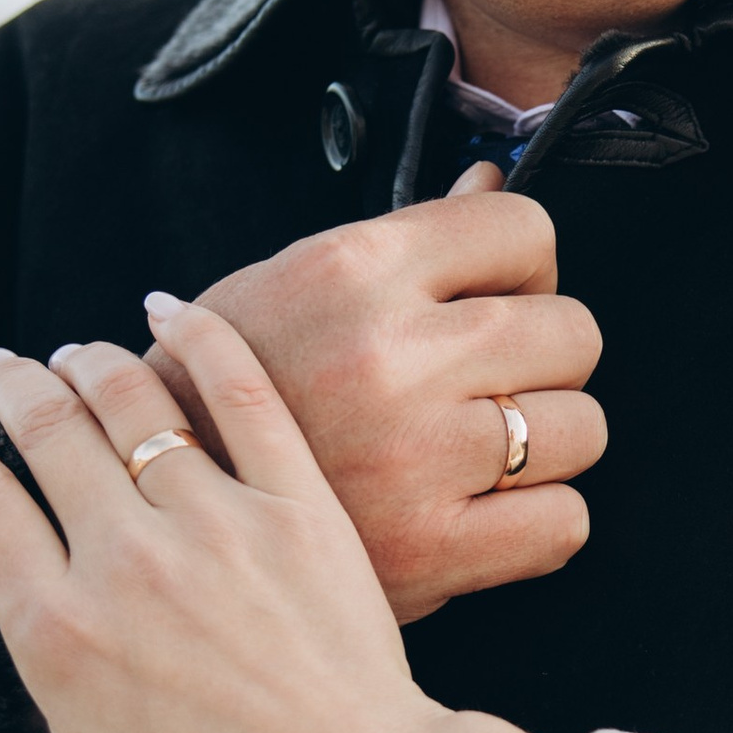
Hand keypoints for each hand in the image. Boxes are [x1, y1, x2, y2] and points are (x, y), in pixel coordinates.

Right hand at [0, 300, 570, 732]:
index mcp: (56, 634)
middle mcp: (125, 564)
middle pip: (45, 431)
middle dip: (8, 384)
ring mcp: (217, 525)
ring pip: (131, 401)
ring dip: (87, 362)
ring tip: (70, 354)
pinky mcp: (302, 507)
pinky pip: (240, 392)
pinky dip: (197, 335)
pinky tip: (165, 310)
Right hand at [153, 162, 605, 625]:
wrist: (149, 506)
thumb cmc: (224, 386)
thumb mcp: (290, 283)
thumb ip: (404, 238)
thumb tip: (491, 182)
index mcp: (353, 270)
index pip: (525, 230)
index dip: (525, 266)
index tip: (492, 299)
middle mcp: (391, 356)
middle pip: (573, 332)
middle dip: (545, 355)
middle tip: (490, 380)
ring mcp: (414, 457)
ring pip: (583, 428)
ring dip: (549, 439)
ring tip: (483, 446)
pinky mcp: (429, 550)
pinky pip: (562, 523)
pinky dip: (541, 519)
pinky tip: (490, 510)